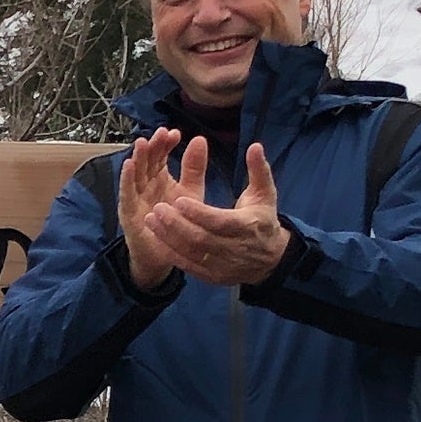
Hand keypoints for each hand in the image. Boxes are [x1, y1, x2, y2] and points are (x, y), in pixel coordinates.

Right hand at [114, 131, 188, 283]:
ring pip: (135, 174)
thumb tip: (200, 139)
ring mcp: (135, 197)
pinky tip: (129, 165)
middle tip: (161, 133)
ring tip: (143, 142)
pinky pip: (126, 193)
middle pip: (147, 161)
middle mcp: (145, 184)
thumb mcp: (191, 192)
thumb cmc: (178, 222)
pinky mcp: (128, 213)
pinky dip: (126, 179)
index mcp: (159, 177)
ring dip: (138, 157)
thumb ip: (194, 168)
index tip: (175, 133)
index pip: (161, 155)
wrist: (167, 254)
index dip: (166, 144)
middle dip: (153, 146)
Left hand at [161, 144, 292, 287]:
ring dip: (168, 237)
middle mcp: (234, 248)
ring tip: (150, 219)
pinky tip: (157, 237)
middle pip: (201, 239)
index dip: (198, 213)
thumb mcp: (265, 194)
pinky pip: (188, 266)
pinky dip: (171, 253)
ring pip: (191, 253)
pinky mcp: (212, 276)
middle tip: (158, 208)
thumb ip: (258, 170)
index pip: (219, 222)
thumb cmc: (263, 220)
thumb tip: (254, 145)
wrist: (270, 260)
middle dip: (177, 224)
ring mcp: (222, 265)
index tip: (178, 199)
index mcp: (247, 226)